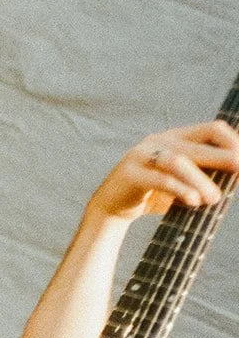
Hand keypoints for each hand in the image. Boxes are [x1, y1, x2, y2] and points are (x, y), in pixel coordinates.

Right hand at [86, 120, 238, 223]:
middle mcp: (158, 141)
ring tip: (214, 199)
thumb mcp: (184, 182)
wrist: (111, 207)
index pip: (213, 130)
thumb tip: (238, 174)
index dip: (235, 142)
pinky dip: (179, 189)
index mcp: (176, 137)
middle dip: (223, 158)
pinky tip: (193, 201)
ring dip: (200, 180)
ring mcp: (141, 155)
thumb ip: (207, 175)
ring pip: (176, 161)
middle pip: (197, 145)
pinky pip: (158, 179)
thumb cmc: (155, 195)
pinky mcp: (129, 174)